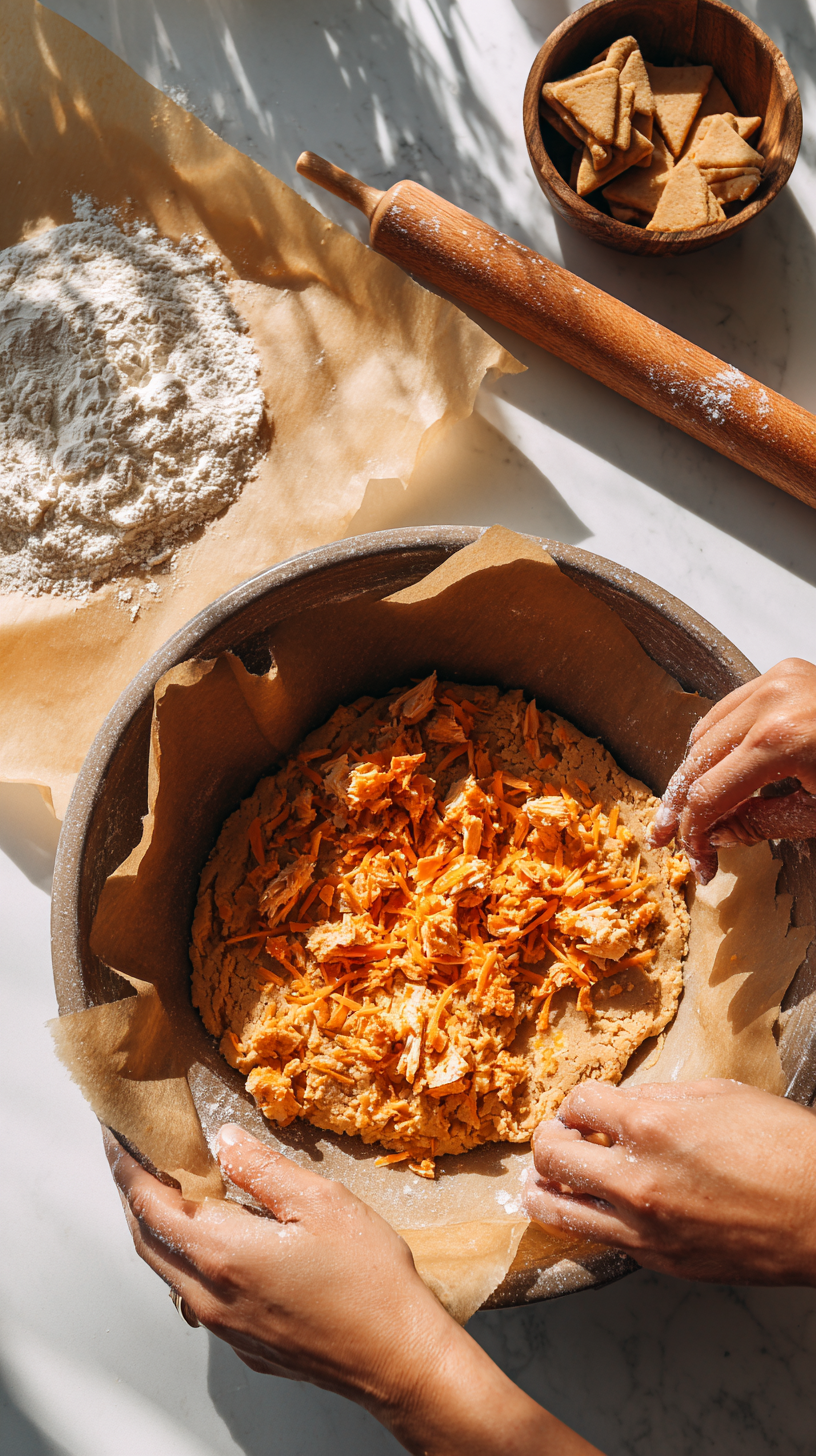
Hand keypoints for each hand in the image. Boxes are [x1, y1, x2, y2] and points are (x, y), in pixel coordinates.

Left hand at [105, 1124, 601, 1455]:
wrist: (399, 1360)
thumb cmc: (369, 1283)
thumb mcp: (322, 1202)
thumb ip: (264, 1169)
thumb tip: (225, 1141)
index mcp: (223, 1255)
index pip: (151, 1206)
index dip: (128, 1169)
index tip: (118, 1139)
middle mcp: (211, 1296)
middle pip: (148, 1242)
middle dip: (134, 1197)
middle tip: (135, 1160)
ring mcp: (225, 1326)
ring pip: (169, 1272)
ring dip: (160, 1230)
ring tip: (171, 1193)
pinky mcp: (246, 1343)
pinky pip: (196, 1296)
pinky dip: (188, 1259)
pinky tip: (217, 1242)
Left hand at [524, 1079, 815, 1285]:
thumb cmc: (785, 1148)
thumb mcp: (720, 1096)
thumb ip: (661, 1097)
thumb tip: (625, 1104)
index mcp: (651, 1127)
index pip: (578, 1104)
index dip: (577, 1101)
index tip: (584, 1107)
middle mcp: (636, 1181)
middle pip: (552, 1154)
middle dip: (549, 1138)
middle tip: (558, 1135)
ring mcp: (644, 1229)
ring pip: (557, 1210)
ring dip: (542, 1187)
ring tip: (541, 1179)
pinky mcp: (659, 1261)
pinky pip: (601, 1239)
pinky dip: (585, 1220)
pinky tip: (589, 1208)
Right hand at [651, 657, 815, 881]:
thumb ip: (760, 825)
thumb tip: (715, 835)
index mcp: (782, 741)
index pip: (711, 794)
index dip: (696, 832)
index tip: (697, 861)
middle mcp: (771, 701)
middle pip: (698, 759)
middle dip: (682, 804)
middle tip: (666, 837)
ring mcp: (776, 679)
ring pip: (706, 730)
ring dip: (692, 771)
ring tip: (684, 809)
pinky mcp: (782, 671)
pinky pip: (729, 708)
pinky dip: (715, 740)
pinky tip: (711, 771)